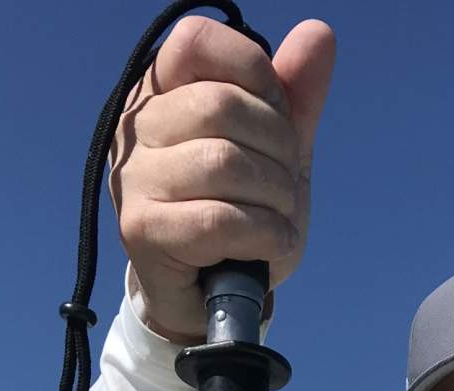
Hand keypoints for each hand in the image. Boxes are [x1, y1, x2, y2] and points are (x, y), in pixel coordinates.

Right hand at [110, 16, 336, 341]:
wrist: (215, 295)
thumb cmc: (241, 213)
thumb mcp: (276, 151)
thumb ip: (293, 97)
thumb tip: (319, 33)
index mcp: (162, 91)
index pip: (197, 42)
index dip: (253, 73)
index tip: (277, 115)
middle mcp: (138, 128)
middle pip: (222, 106)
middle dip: (277, 148)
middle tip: (285, 184)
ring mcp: (134, 179)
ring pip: (223, 163)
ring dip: (275, 198)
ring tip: (278, 220)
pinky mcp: (143, 230)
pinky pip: (219, 219)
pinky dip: (264, 234)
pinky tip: (272, 245)